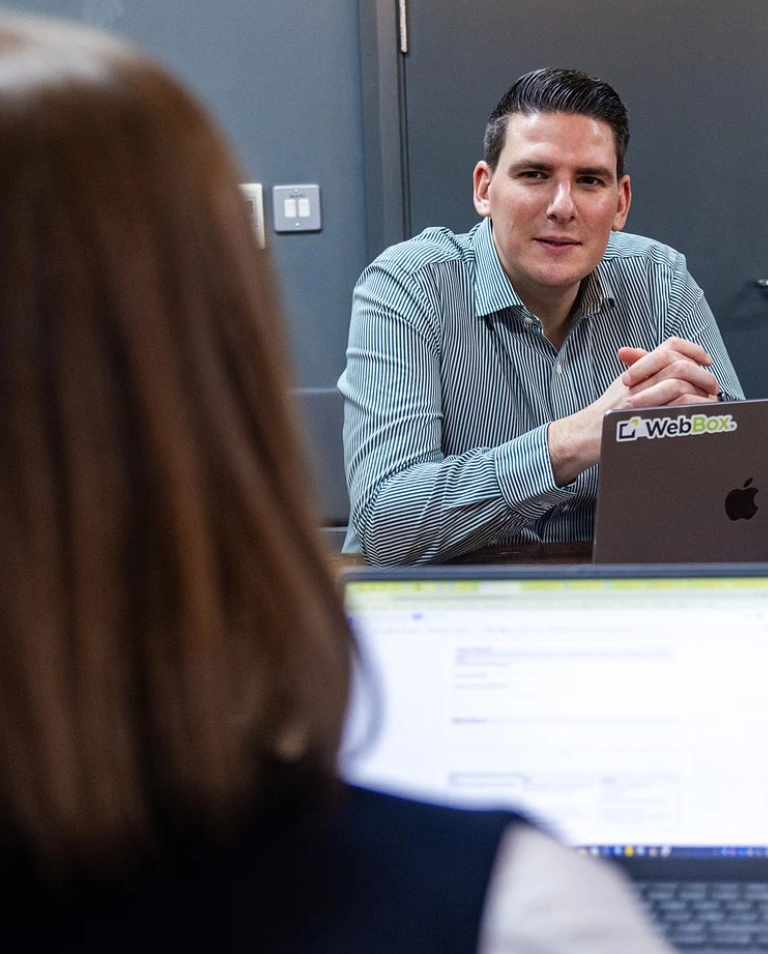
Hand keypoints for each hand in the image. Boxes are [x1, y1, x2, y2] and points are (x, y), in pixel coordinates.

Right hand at [548, 337, 719, 485]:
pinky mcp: (641, 419)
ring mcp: (638, 399)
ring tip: (708, 402)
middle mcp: (637, 381)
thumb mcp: (621, 389)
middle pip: (677, 364)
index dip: (692, 350)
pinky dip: (692, 410)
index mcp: (635, 371)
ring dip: (699, 393)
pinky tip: (700, 416)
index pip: (668, 347)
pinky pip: (673, 409)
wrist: (583, 437)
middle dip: (702, 374)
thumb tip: (668, 364)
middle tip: (712, 386)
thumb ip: (642, 374)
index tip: (705, 360)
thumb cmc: (603, 418)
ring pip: (677, 384)